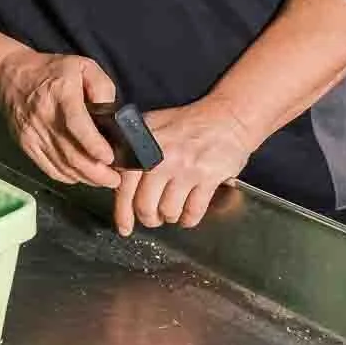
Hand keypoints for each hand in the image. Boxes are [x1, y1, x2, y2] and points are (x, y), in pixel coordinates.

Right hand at [0, 50, 121, 190]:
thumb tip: (113, 114)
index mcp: (60, 93)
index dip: (94, 145)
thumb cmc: (51, 71)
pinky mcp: (26, 145)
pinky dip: (68, 177)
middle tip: (115, 179)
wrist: (9, 76)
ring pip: (62, 166)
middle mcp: (44, 117)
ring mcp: (33, 134)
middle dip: (97, 172)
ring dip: (85, 178)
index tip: (110, 158)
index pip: (77, 125)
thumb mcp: (84, 66)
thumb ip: (102, 88)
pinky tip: (82, 176)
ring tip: (104, 180)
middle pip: (71, 154)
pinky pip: (49, 168)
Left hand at [111, 105, 253, 236]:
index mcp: (144, 144)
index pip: (125, 186)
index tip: (124, 227)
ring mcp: (185, 168)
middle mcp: (161, 157)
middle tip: (153, 218)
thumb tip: (117, 177)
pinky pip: (192, 212)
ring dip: (170, 217)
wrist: (228, 117)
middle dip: (149, 218)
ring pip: (168, 211)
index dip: (123, 212)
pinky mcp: (208, 178)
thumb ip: (134, 149)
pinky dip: (189, 219)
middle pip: (145, 205)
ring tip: (172, 210)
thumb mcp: (154, 126)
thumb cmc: (190, 123)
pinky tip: (188, 214)